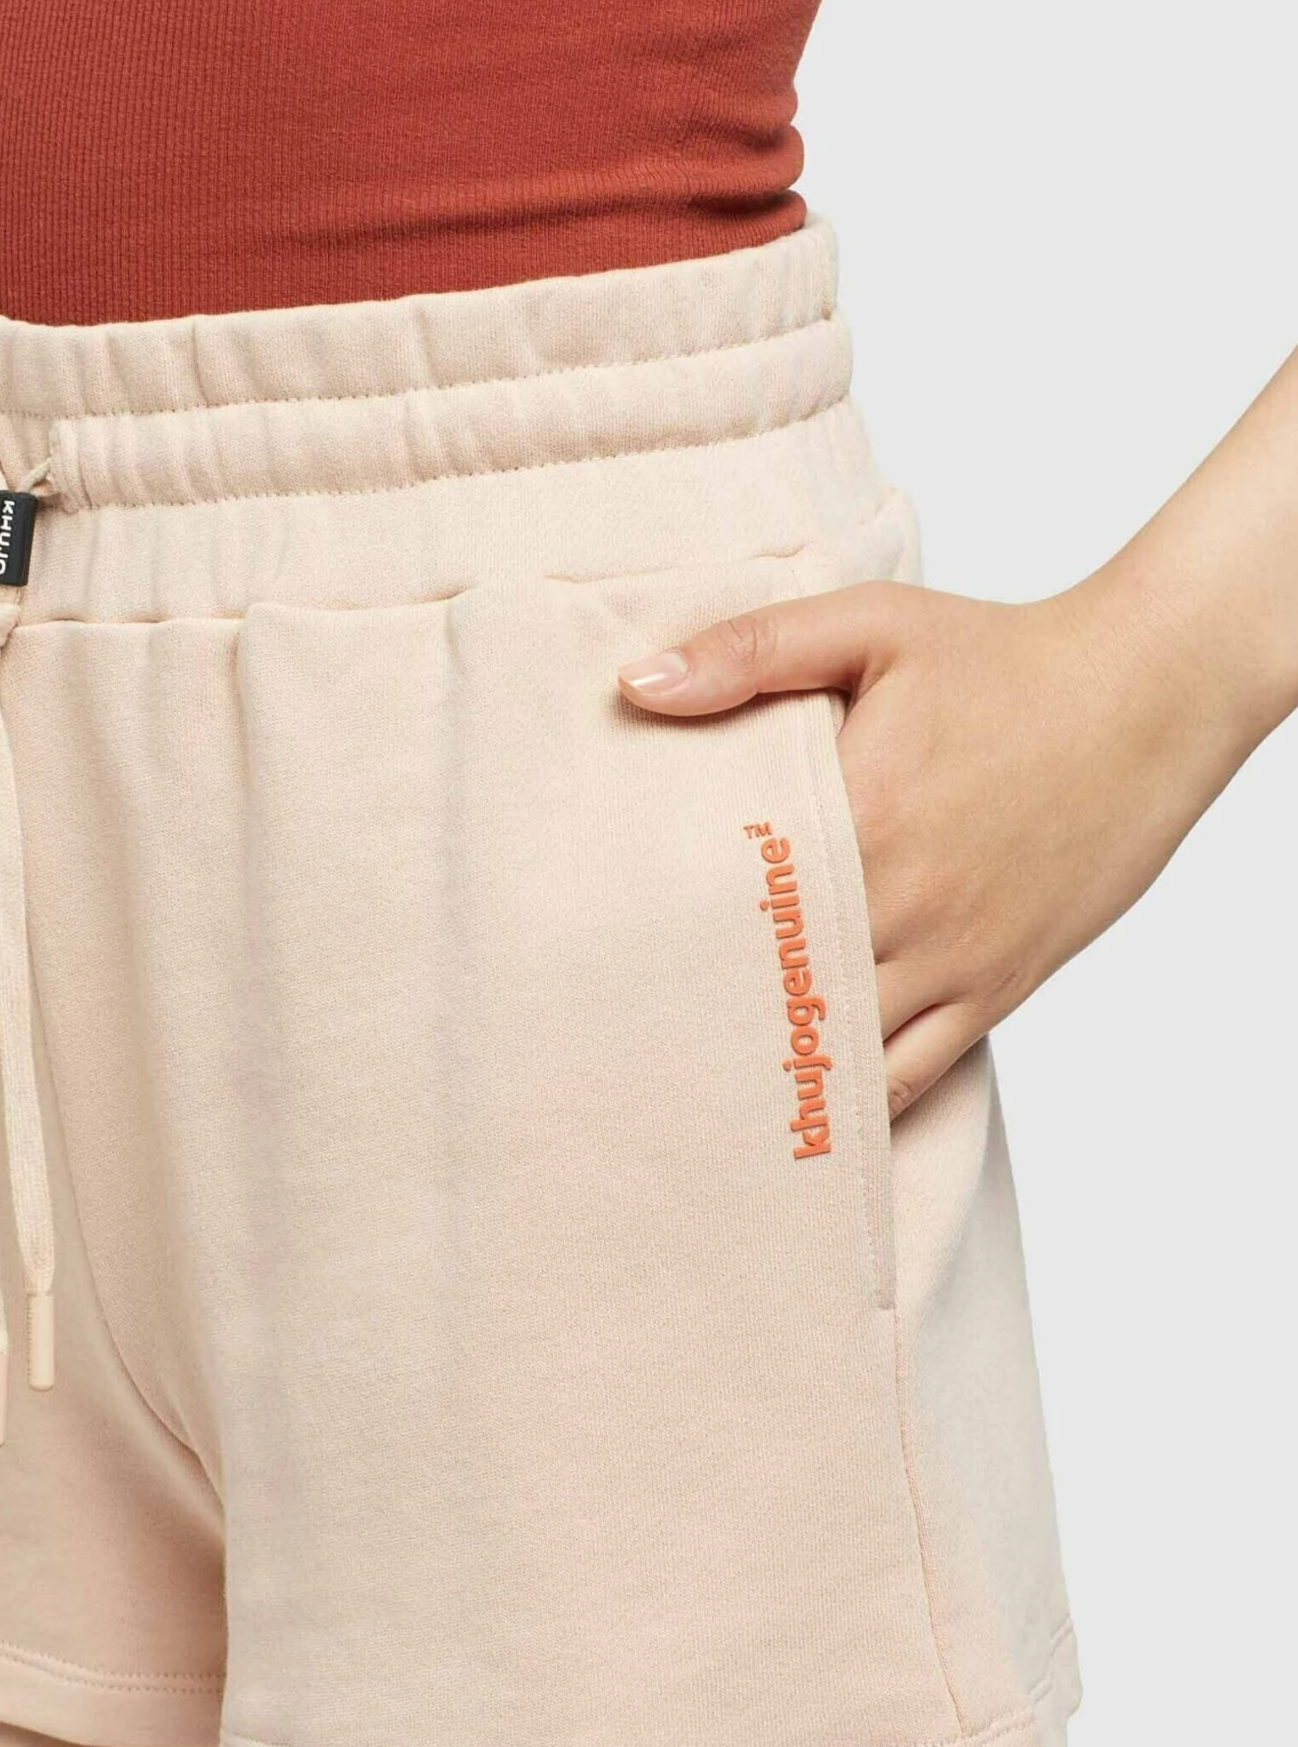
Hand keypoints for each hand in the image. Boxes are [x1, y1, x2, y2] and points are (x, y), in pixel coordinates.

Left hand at [617, 573, 1245, 1116]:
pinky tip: (801, 1122)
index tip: (600, 962)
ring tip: (693, 1095)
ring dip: (770, 1076)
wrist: (1147, 694)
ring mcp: (953, 958)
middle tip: (621, 1048)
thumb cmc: (1004, 657)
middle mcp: (902, 903)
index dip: (660, 941)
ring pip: (838, 1055)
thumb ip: (749, 651)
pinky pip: (914, 1076)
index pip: (729, 902)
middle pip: (773, 994)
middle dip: (700, 1023)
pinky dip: (854, 1105)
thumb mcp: (872, 624)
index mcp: (858, 814)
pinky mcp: (996, 987)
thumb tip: (638, 685)